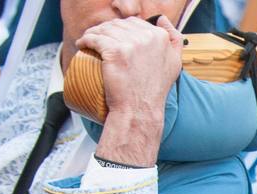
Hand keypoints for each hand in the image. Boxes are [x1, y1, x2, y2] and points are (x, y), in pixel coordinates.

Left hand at [76, 16, 181, 165]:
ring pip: (104, 29)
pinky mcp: (115, 51)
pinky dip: (85, 40)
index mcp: (161, 38)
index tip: (115, 40)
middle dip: (106, 30)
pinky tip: (83, 46)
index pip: (135, 22)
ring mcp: (132, 44)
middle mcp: (149, 37)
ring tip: (89, 44)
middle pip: (118, 24)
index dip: (122, 30)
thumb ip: (174, 40)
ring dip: (94, 33)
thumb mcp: (173, 64)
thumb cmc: (154, 90)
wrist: (140, 110)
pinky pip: (94, 38)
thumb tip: (162, 19)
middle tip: (99, 42)